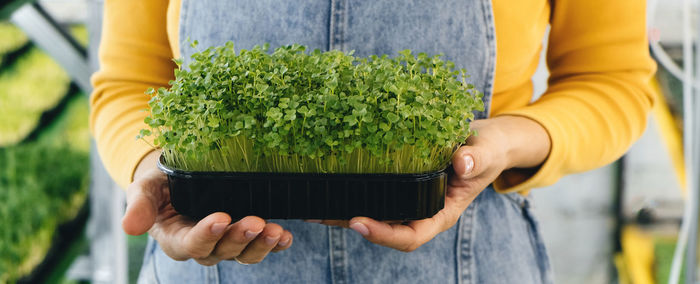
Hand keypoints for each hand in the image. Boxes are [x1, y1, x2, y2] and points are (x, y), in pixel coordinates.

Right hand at [122, 150, 293, 264]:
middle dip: (239, 238)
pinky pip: (261, 246)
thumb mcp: (144, 189)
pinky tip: (287, 237)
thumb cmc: (159, 184)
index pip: (192, 244)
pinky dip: (276, 244)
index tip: (221, 218)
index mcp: (176, 238)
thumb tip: (129, 228)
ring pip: (244, 253)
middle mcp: (204, 246)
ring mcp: (226, 242)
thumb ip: (140, 206)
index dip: (207, 234)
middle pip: (222, 251)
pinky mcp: (245, 235)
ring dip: (261, 245)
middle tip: (256, 222)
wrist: (178, 177)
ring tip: (276, 231)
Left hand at [318, 116, 550, 251]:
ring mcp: (409, 198)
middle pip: (383, 227)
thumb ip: (477, 158)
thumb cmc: (489, 150)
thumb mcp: (487, 152)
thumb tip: (462, 164)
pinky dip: (352, 187)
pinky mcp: (399, 181)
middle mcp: (420, 210)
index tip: (358, 222)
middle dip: (351, 223)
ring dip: (343, 209)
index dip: (383, 235)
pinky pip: (374, 190)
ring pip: (374, 211)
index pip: (410, 236)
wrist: (485, 141)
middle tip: (319, 211)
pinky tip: (329, 178)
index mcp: (441, 212)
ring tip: (311, 201)